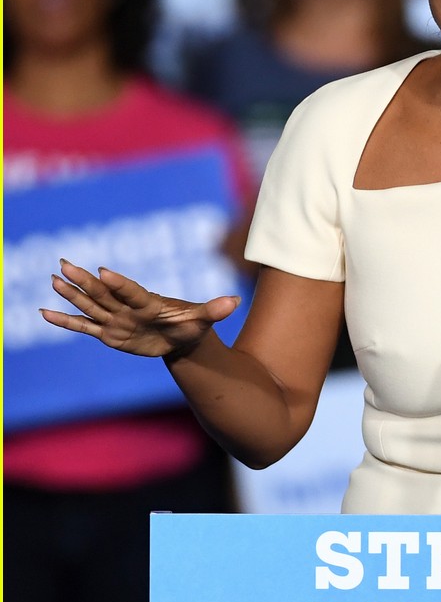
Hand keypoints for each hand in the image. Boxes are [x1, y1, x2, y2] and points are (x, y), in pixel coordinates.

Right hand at [40, 260, 240, 359]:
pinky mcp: (110, 333)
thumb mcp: (204, 320)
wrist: (183, 338)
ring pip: (91, 306)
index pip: (132, 291)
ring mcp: (117, 319)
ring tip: (54, 279)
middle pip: (103, 293)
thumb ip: (216, 309)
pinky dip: (66, 321)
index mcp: (148, 303)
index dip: (119, 283)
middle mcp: (128, 308)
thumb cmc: (193, 326)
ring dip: (72, 294)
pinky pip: (84, 327)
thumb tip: (236, 301)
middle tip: (64, 263)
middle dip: (84, 280)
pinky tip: (44, 312)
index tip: (104, 271)